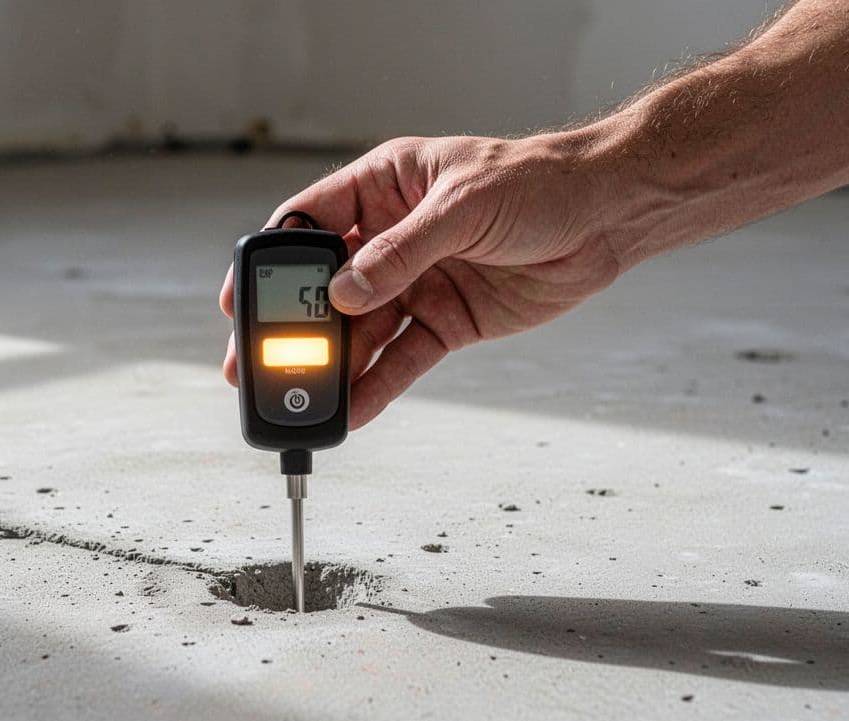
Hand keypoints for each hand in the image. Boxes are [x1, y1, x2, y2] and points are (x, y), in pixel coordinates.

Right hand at [219, 135, 628, 427]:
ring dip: (332, 366)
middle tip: (255, 364)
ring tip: (302, 399)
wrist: (605, 216)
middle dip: (292, 328)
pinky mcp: (445, 323)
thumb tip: (344, 293)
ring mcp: (416, 284)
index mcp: (384, 188)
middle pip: (325, 288)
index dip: (271, 261)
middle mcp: (391, 239)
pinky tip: (351, 410)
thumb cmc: (537, 182)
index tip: (242, 301)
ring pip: (360, 333)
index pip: (308, 223)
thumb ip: (401, 252)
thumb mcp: (463, 205)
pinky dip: (377, 387)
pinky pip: (402, 360)